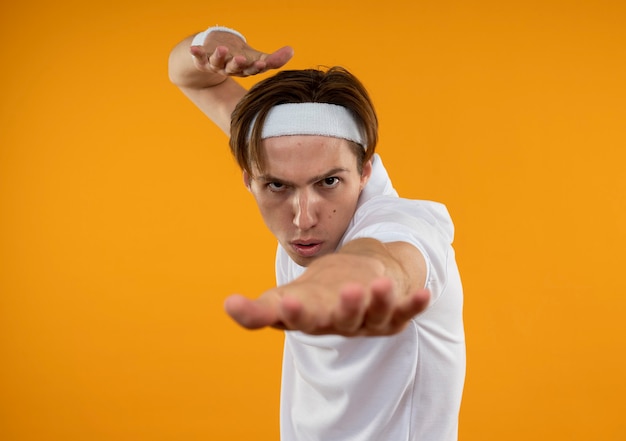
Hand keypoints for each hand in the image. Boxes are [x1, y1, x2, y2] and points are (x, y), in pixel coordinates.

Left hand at [190, 31, 293, 76]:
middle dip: (237, 64)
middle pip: (234, 68)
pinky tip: (194, 49)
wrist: (214, 58)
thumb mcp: (256, 58)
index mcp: (244, 70)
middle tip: (242, 59)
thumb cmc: (240, 59)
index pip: (252, 70)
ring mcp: (215, 65)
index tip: (263, 64)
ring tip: (222, 49)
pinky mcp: (202, 59)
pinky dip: (196, 53)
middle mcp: (229, 70)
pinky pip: (198, 57)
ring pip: (217, 62)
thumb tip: (292, 50)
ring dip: (219, 56)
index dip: (257, 67)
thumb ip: (273, 59)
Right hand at [224, 277, 429, 336]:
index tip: (287, 304)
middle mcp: (341, 323)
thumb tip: (228, 306)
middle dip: (347, 308)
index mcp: (311, 319)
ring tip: (379, 284)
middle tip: (349, 292)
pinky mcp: (393, 315)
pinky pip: (405, 312)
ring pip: (376, 314)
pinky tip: (426, 294)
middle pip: (343, 319)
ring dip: (379, 301)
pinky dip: (414, 305)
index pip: (300, 319)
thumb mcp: (285, 299)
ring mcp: (369, 321)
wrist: (353, 284)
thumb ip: (259, 310)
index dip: (294, 314)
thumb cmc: (315, 294)